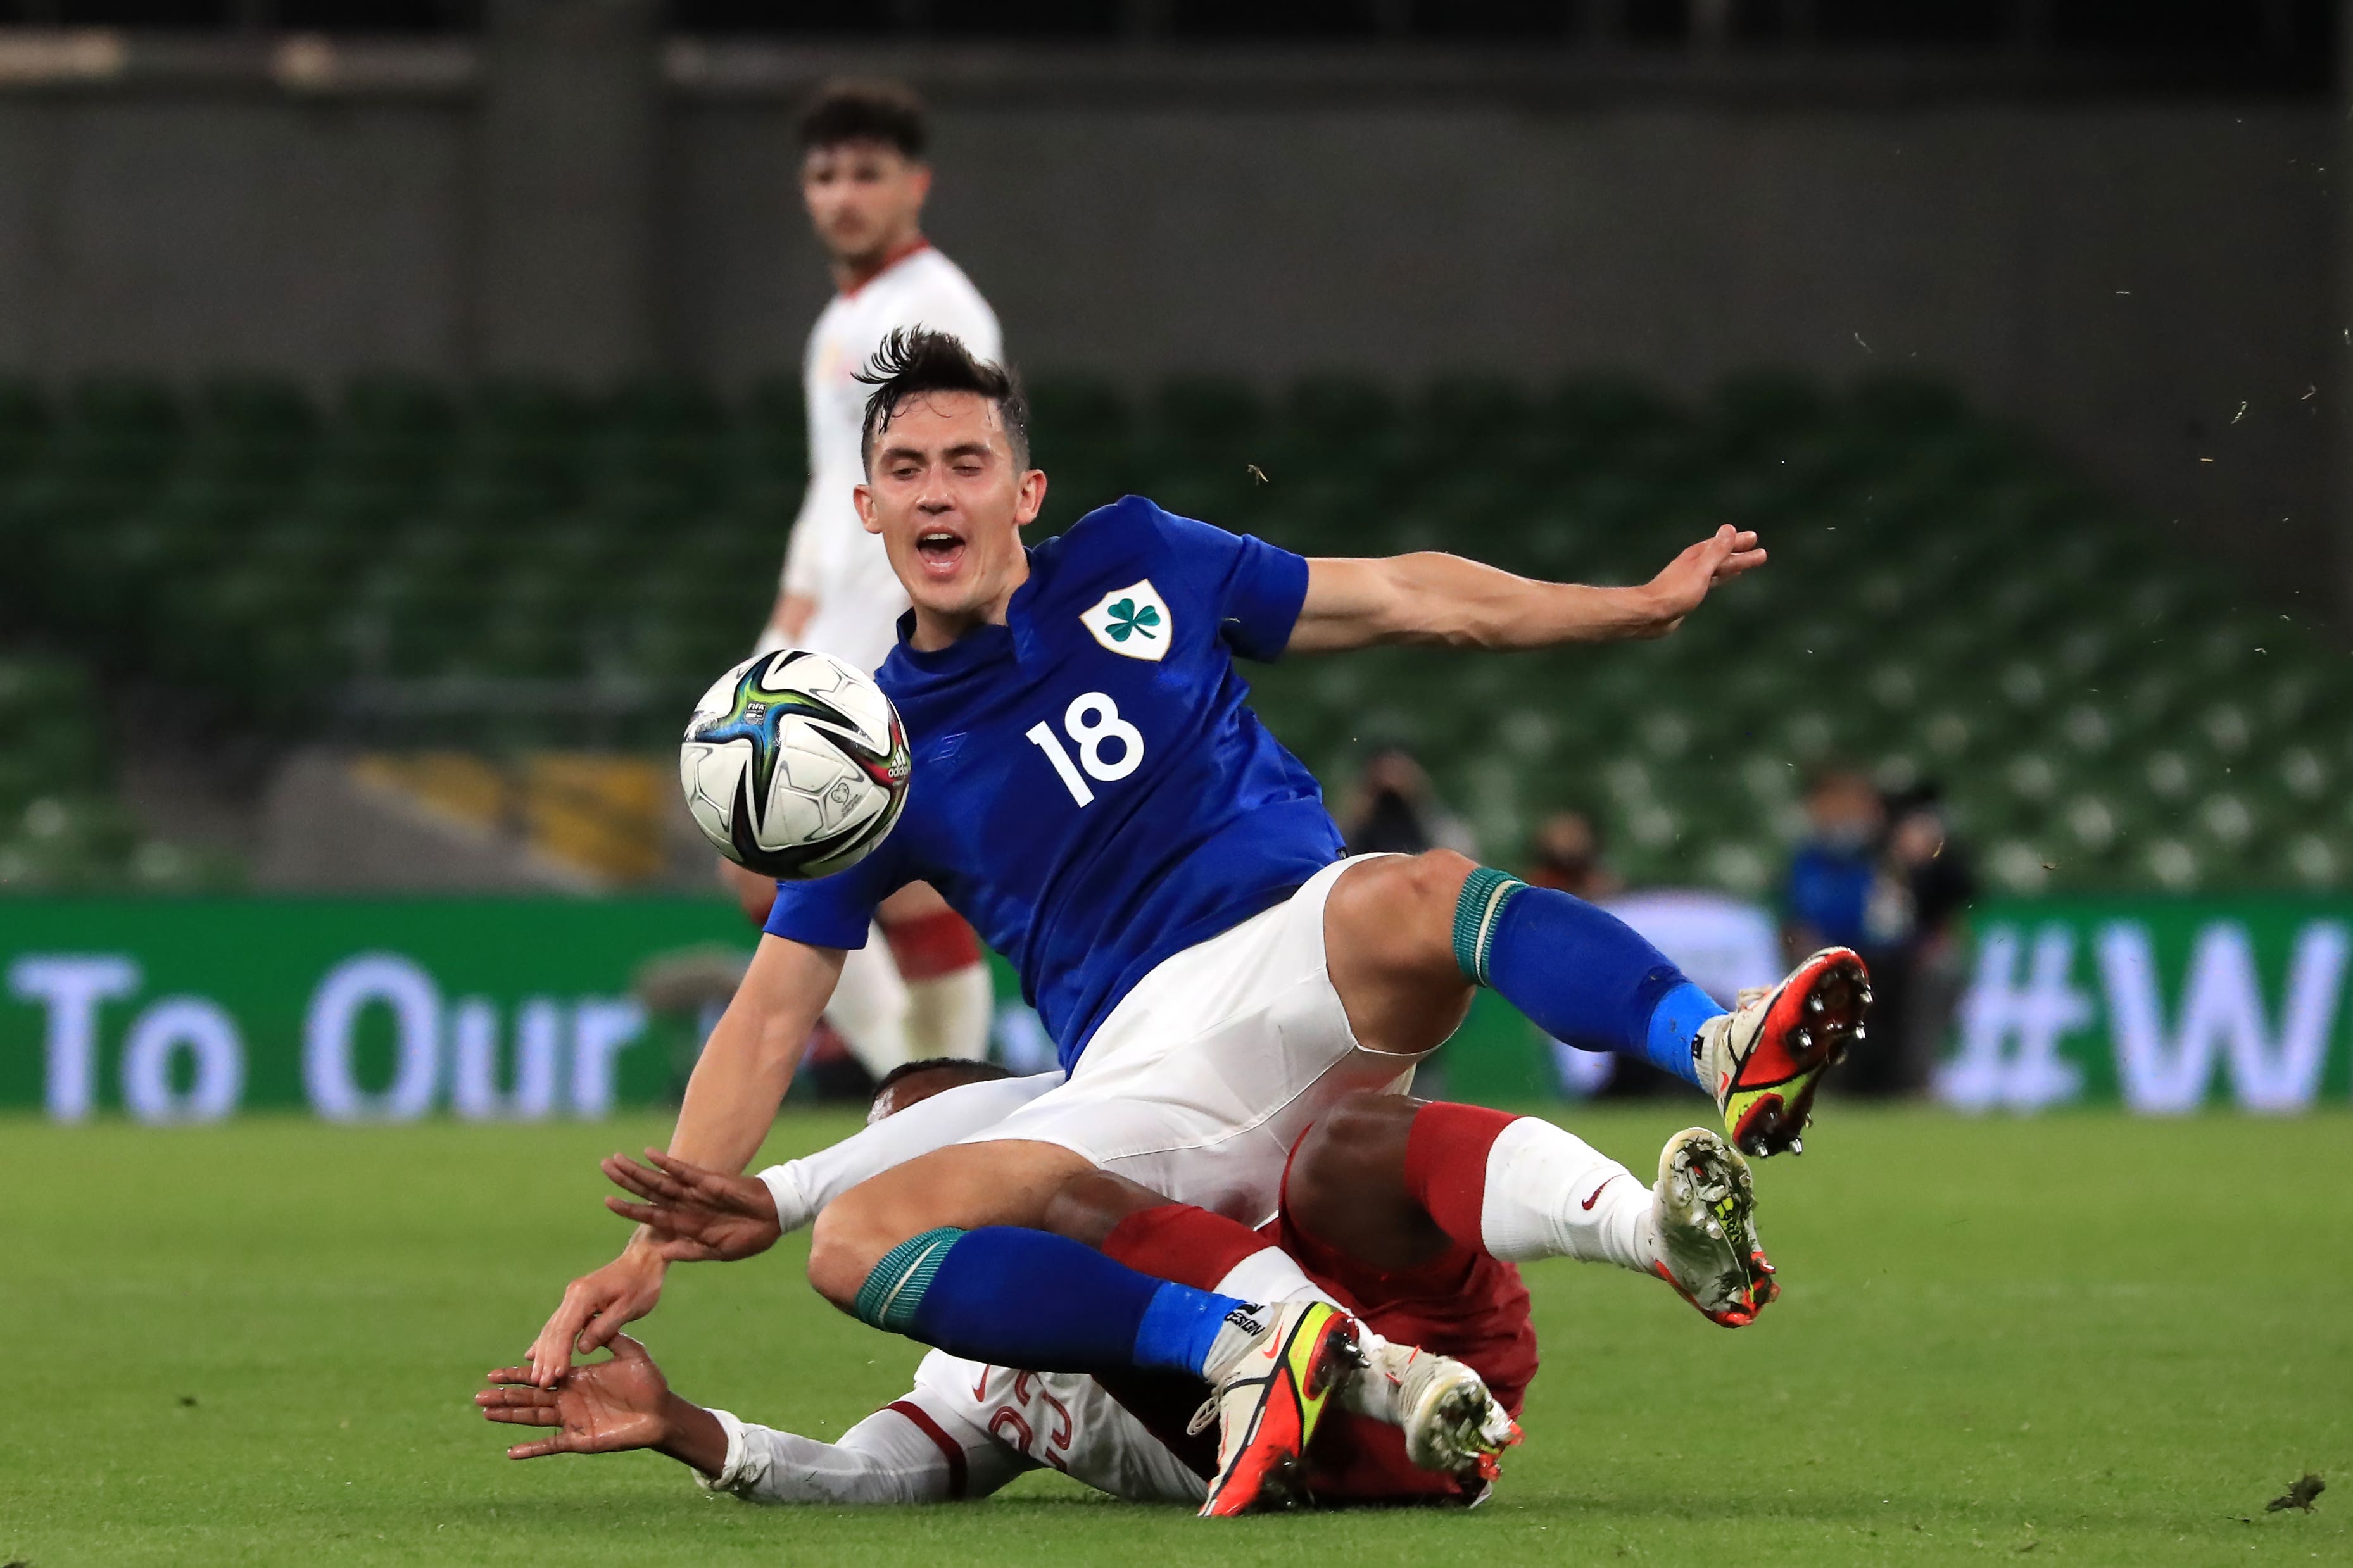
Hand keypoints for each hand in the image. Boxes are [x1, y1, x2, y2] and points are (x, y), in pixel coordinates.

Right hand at [478, 1334, 671, 1459]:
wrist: (663, 1411)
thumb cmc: (649, 1382)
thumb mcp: (631, 1354)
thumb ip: (610, 1338)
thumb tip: (589, 1323)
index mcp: (577, 1376)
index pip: (542, 1372)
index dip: (519, 1373)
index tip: (495, 1373)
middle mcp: (570, 1397)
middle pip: (531, 1395)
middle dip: (506, 1394)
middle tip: (479, 1394)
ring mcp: (574, 1418)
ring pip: (535, 1417)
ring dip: (511, 1416)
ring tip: (486, 1413)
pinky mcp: (581, 1438)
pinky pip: (553, 1445)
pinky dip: (533, 1449)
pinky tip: (511, 1452)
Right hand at [527, 1241, 666, 1387]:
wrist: (644, 1259)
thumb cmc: (642, 1283)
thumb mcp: (629, 1307)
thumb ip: (605, 1328)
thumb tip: (581, 1349)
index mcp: (584, 1295)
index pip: (565, 1330)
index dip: (558, 1355)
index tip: (554, 1376)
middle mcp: (573, 1295)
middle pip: (553, 1331)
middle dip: (546, 1358)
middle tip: (541, 1383)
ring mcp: (572, 1297)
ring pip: (552, 1328)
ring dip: (544, 1353)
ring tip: (536, 1376)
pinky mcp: (576, 1301)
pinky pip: (558, 1325)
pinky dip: (548, 1341)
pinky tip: (534, 1354)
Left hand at [601, 1147, 783, 1263]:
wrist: (774, 1219)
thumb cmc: (748, 1238)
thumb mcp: (719, 1252)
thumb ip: (691, 1251)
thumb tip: (662, 1253)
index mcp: (685, 1225)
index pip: (650, 1215)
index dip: (629, 1209)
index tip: (607, 1201)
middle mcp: (685, 1206)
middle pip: (648, 1191)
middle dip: (625, 1180)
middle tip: (603, 1166)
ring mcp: (694, 1192)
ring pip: (659, 1179)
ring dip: (638, 1170)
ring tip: (615, 1159)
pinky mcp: (708, 1181)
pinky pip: (683, 1170)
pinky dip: (666, 1162)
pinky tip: (649, 1153)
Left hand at [1637, 524, 1765, 634]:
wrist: (1649, 614)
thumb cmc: (1675, 592)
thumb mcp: (1701, 570)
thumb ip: (1716, 551)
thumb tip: (1729, 528)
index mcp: (1695, 557)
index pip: (1720, 544)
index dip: (1736, 541)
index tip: (1754, 538)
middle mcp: (1692, 565)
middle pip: (1721, 557)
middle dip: (1739, 554)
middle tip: (1761, 553)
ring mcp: (1690, 580)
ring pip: (1717, 569)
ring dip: (1732, 566)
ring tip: (1746, 565)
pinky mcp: (1688, 594)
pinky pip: (1710, 582)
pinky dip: (1720, 578)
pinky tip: (1724, 580)